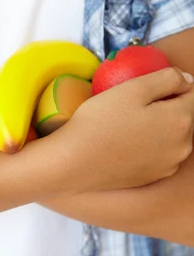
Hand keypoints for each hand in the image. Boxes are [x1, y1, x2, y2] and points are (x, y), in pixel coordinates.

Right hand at [51, 67, 193, 191]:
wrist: (74, 163)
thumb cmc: (100, 121)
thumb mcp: (132, 89)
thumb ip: (167, 78)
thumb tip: (187, 79)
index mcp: (182, 120)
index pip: (193, 93)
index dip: (174, 84)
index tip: (149, 86)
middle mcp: (183, 146)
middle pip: (186, 116)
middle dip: (169, 105)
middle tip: (136, 103)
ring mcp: (169, 164)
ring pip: (174, 136)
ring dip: (161, 126)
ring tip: (131, 123)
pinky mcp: (154, 176)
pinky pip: (161, 154)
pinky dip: (152, 145)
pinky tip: (128, 141)